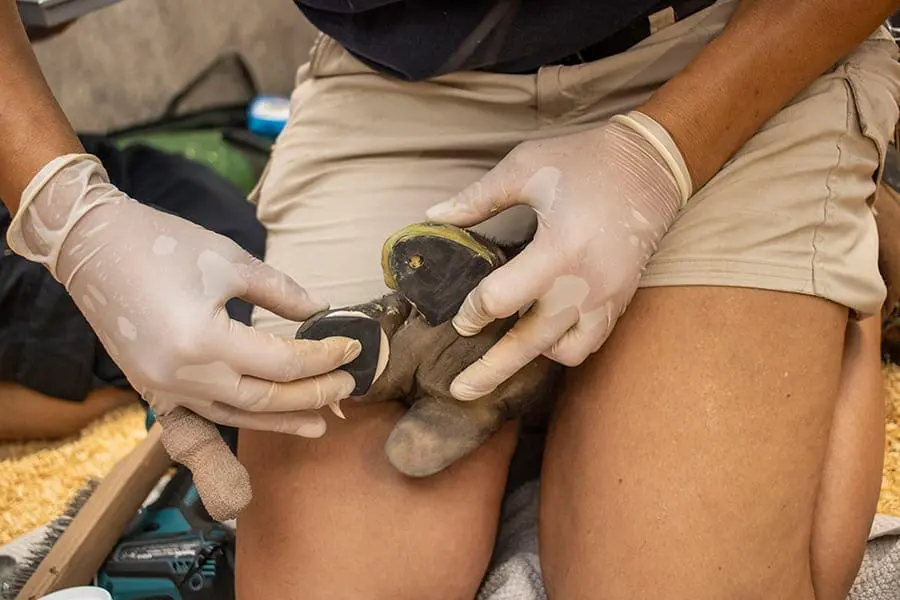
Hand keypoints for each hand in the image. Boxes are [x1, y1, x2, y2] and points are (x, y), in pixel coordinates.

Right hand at [7, 154, 360, 434]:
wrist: (91, 246)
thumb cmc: (162, 244)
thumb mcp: (231, 261)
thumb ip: (281, 292)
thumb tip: (319, 311)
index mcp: (204, 342)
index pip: (282, 363)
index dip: (323, 358)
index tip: (351, 347)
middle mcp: (183, 376)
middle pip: (265, 399)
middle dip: (313, 395)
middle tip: (348, 386)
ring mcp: (163, 388)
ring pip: (237, 416)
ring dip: (282, 420)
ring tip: (320, 423)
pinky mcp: (153, 387)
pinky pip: (208, 412)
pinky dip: (244, 416)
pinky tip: (266, 416)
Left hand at [425, 111, 691, 400]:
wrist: (654, 164)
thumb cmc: (587, 160)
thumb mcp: (526, 167)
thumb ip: (478, 198)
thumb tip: (433, 215)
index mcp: (559, 250)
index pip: (503, 299)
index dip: (473, 312)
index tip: (460, 318)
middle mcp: (585, 283)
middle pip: (530, 343)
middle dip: (491, 370)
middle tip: (459, 390)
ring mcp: (608, 297)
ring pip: (565, 352)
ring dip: (532, 360)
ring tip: (503, 361)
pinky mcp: (620, 300)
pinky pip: (590, 341)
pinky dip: (563, 347)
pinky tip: (542, 339)